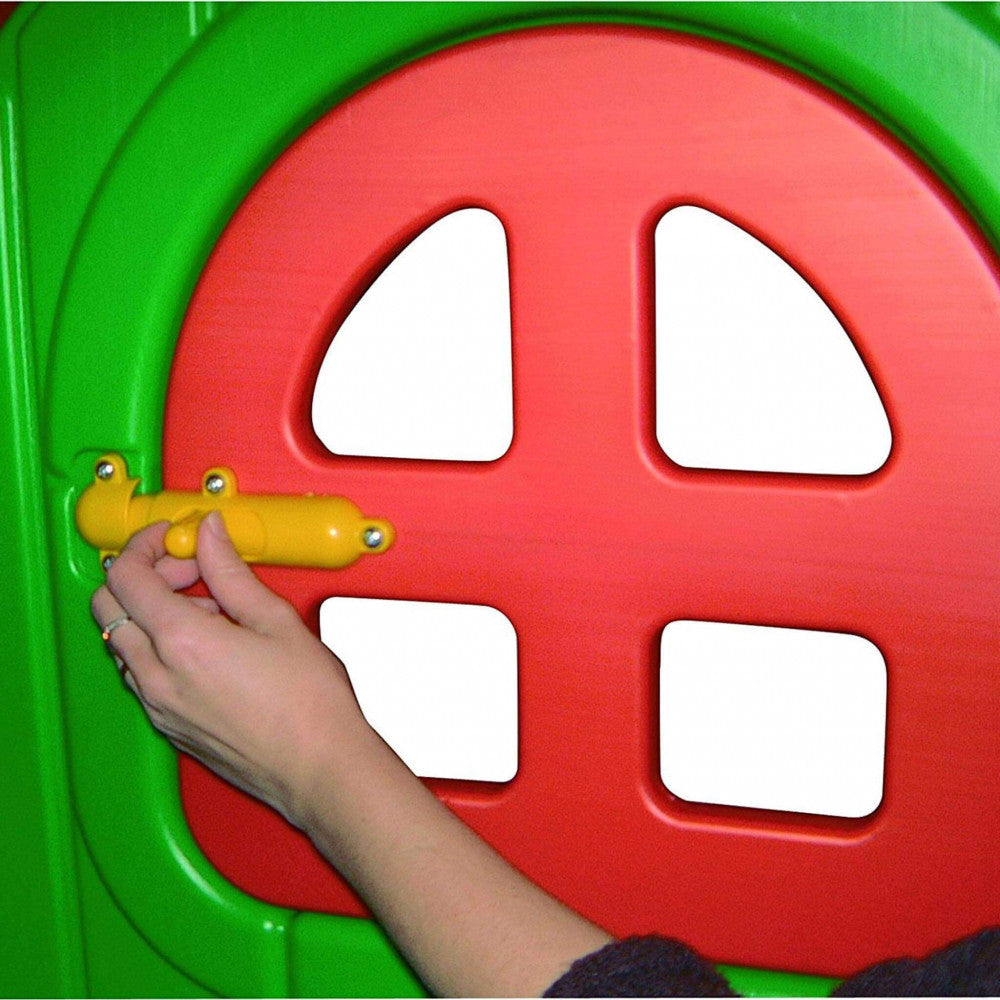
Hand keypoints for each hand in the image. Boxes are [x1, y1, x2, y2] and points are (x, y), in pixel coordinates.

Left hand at [90, 512, 369, 825]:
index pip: (126, 576)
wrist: (320, 769)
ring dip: (152, 614)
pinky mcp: (168, 726)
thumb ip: (232, 572)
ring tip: (211, 611)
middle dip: (143, 577)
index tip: (174, 537)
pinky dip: (160, 648)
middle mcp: (158, 676)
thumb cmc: (310, 706)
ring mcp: (158, 705)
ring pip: (122, 642)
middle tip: (192, 571)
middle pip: (107, 607)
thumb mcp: (276, 621)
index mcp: (183, 642)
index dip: (146, 545)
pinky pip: (141, 675)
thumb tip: (212, 536)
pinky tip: (209, 646)